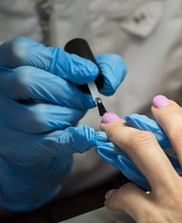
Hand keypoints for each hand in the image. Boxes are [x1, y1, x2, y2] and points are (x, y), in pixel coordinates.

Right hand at [0, 37, 126, 210]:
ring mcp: (5, 118)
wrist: (47, 131)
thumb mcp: (83, 74)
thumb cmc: (62, 95)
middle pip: (27, 81)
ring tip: (77, 114)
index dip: (60, 62)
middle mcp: (1, 87)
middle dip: (68, 91)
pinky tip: (86, 135)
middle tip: (87, 98)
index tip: (89, 72)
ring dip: (69, 115)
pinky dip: (73, 140)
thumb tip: (108, 82)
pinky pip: (46, 143)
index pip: (25, 53)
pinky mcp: (16, 145)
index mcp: (11, 61)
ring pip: (37, 116)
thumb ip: (104, 68)